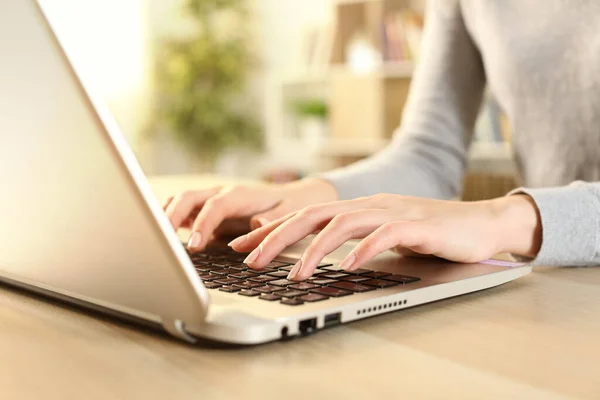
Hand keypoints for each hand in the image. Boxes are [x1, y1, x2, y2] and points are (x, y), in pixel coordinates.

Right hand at [163, 178, 337, 250]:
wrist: (288, 200)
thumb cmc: (287, 208)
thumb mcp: (287, 214)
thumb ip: (271, 220)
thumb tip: (255, 224)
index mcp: (239, 195)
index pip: (215, 206)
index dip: (202, 224)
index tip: (194, 246)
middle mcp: (220, 193)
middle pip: (188, 197)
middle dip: (171, 216)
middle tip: (161, 241)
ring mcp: (209, 200)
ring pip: (179, 201)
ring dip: (163, 216)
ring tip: (152, 239)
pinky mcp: (204, 210)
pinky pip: (181, 211)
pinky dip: (167, 220)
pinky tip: (159, 237)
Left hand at [229, 194, 541, 280]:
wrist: (483, 224)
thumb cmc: (432, 233)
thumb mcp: (385, 234)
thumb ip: (356, 238)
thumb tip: (323, 254)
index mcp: (359, 208)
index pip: (307, 215)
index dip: (273, 229)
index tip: (244, 246)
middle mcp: (371, 205)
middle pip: (314, 215)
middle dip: (278, 237)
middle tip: (251, 259)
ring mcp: (393, 212)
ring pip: (342, 224)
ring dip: (313, 249)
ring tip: (294, 273)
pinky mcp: (418, 226)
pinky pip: (384, 235)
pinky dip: (363, 250)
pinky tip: (346, 266)